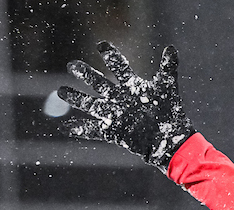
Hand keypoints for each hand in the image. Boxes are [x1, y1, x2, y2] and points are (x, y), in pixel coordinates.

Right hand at [58, 41, 193, 172]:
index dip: (110, 56)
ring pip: (91, 104)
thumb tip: (171, 48)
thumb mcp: (167, 89)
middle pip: (99, 83)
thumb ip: (168, 69)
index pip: (119, 67)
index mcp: (132, 87)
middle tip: (72, 65)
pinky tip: (66, 127)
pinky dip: (80, 129)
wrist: (170, 141)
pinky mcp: (114, 132)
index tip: (101, 45)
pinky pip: (94, 130)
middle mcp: (120, 98)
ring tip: (61, 91)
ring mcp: (115, 115)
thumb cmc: (169, 113)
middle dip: (86, 74)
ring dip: (76, 98)